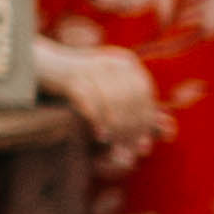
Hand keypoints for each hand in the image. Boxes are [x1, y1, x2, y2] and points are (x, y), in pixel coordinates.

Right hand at [33, 34, 159, 155]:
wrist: (42, 67)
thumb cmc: (80, 86)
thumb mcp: (112, 96)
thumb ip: (139, 113)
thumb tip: (171, 133)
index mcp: (128, 64)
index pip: (145, 96)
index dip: (146, 123)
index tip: (142, 147)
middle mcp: (114, 62)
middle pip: (131, 99)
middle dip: (131, 128)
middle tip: (125, 151)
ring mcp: (93, 66)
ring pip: (113, 101)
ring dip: (116, 127)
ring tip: (111, 144)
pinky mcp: (71, 75)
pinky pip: (91, 100)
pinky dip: (98, 121)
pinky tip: (99, 135)